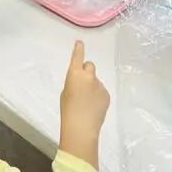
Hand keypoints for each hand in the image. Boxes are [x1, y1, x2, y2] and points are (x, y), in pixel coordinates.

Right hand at [59, 41, 109, 168]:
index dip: (78, 49)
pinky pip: (101, 91)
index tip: (80, 43)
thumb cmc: (68, 110)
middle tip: (82, 85)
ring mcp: (99, 85)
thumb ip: (73, 82)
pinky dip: (98, 96)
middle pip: (89, 66)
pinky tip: (93, 108)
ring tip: (87, 103)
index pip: (77, 57)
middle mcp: (89, 76)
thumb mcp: (65, 93)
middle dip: (86, 72)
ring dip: (92, 86)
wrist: (81, 128)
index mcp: (74, 74)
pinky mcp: (106, 94)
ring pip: (95, 81)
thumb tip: (79, 80)